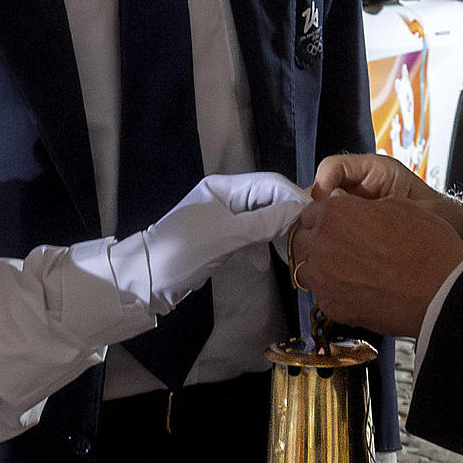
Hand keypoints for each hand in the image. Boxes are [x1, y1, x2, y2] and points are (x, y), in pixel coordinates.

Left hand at [120, 171, 309, 312]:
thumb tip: (298, 212)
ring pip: (260, 219)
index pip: (269, 183)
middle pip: (267, 200)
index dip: (294, 197)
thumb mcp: (225, 236)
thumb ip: (262, 223)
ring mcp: (222, 218)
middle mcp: (225, 197)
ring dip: (276, 233)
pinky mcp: (220, 238)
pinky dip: (259, 247)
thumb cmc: (183, 251)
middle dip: (288, 216)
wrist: (147, 278)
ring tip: (289, 252)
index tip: (316, 217)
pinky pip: (249, 236)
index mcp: (224, 187)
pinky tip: (265, 263)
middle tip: (306, 238)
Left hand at [289, 191, 462, 336]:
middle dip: (317, 242)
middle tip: (342, 249)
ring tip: (349, 272)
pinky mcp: (332, 306)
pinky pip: (324, 296)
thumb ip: (363, 209)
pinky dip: (336, 294)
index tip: (337, 226)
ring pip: (307, 270)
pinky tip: (358, 292)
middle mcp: (320, 244)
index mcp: (334, 213)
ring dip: (322, 269)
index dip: (325, 219)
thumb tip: (356, 214)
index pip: (310, 213)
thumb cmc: (426, 244)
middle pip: (302, 241)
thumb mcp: (397, 206)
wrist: (441, 289)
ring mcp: (323, 278)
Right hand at [312, 154, 462, 249]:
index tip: (325, 210)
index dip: (322, 185)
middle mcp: (362, 185)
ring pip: (326, 214)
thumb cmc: (444, 217)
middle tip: (322, 234)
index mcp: (376, 171)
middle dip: (319, 212)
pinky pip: (337, 231)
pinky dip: (334, 243)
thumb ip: (379, 206)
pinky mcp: (359, 226)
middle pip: (323, 191)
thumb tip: (335, 203)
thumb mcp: (416, 208)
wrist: (460, 234)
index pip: (334, 168)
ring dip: (325, 230)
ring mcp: (359, 205)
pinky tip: (339, 257)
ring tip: (332, 248)